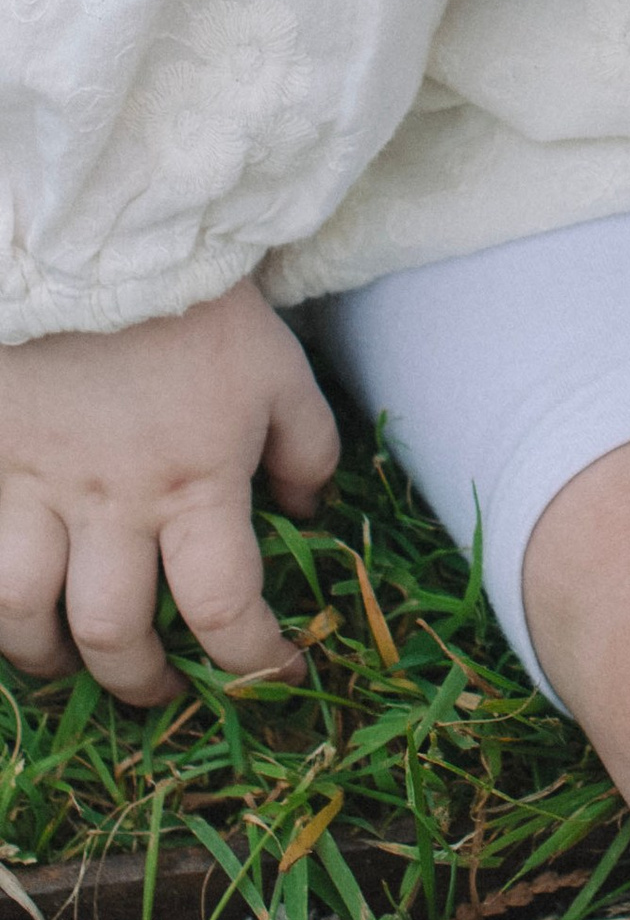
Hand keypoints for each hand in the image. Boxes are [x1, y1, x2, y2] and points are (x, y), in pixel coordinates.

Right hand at [0, 281, 338, 704]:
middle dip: (140, 681)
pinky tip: (9, 604)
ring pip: (21, 614)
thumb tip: (309, 514)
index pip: (225, 608)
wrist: (96, 233)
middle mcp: (110, 503)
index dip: (254, 661)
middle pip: (114, 633)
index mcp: (196, 481)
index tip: (277, 677)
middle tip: (162, 686)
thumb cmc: (195, 298)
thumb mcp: (277, 365)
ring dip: (47, 656)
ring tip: (69, 659)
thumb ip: (305, 446)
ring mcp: (32, 485)